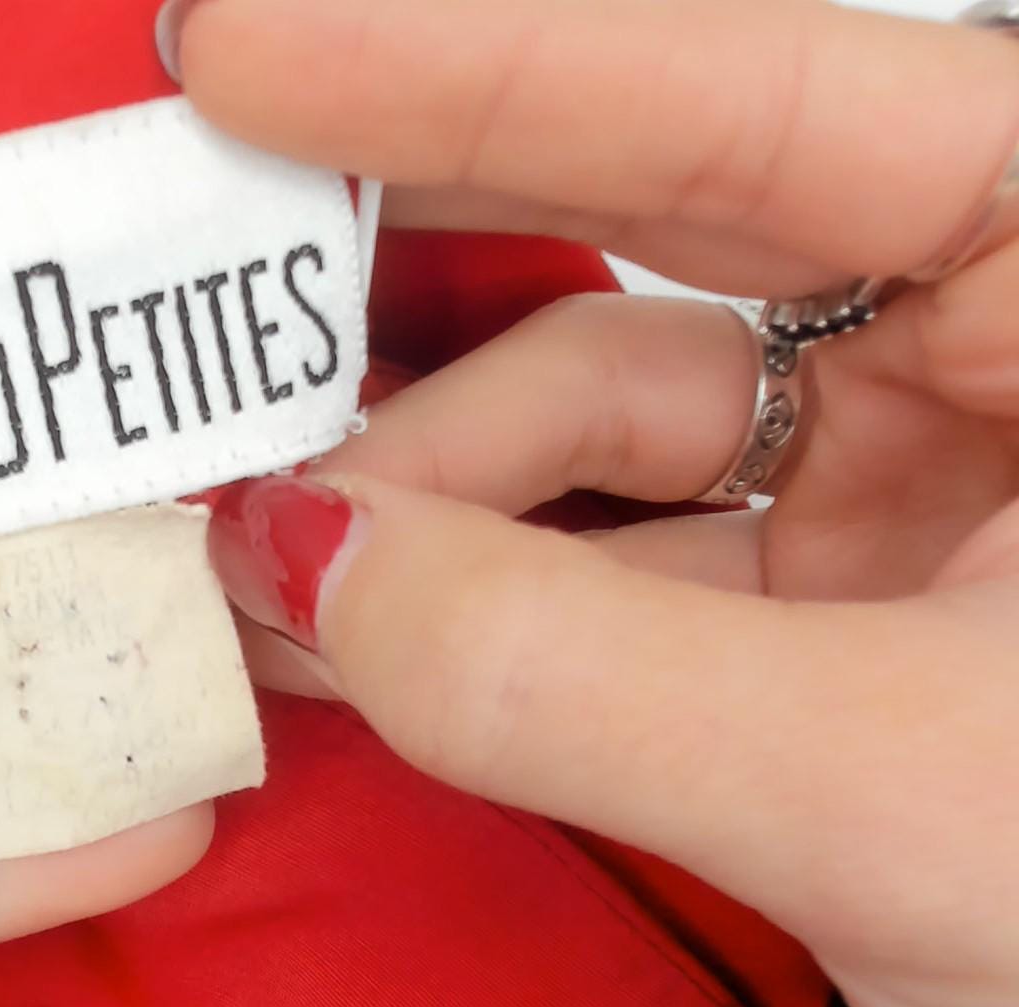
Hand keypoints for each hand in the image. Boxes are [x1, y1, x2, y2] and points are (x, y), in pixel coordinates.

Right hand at [177, 0, 1018, 1006]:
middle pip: (661, 226)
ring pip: (600, 429)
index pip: (763, 105)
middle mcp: (1009, 353)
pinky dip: (461, 599)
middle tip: (208, 257)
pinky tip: (341, 618)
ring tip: (251, 549)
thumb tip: (300, 565)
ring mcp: (917, 495)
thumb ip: (573, 672)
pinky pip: (602, 568)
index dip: (478, 64)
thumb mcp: (909, 792)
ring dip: (409, 490)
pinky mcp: (833, 627)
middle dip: (418, 259)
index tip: (248, 51)